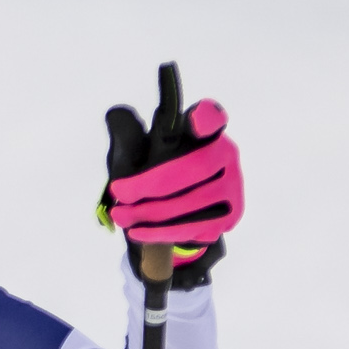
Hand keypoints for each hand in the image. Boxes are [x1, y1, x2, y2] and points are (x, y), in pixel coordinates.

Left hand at [101, 62, 241, 288]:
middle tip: (120, 194)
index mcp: (206, 131)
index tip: (196, 119)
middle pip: (195, 168)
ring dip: (151, 213)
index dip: (206, 118)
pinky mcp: (230, 215)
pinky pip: (194, 227)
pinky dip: (160, 232)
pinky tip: (138, 231)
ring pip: (192, 203)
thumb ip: (131, 136)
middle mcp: (226, 154)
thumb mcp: (142, 151)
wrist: (181, 214)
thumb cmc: (160, 174)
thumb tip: (116, 115)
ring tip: (120, 217)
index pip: (211, 118)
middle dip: (151, 184)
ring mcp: (232, 186)